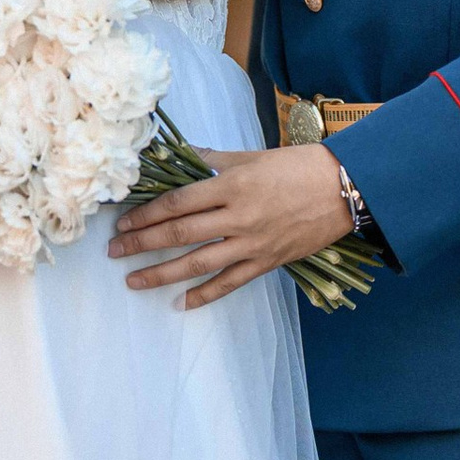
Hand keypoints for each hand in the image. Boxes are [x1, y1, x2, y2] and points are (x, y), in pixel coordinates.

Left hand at [108, 142, 353, 309]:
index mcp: (232, 185)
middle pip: (179, 233)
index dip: (146, 213)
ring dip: (161, 273)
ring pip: (198, 263)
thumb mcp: (252, 156)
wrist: (344, 189)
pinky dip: (204, 295)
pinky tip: (181, 303)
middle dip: (142, 243)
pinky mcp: (267, 262)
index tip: (123, 221)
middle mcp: (238, 216)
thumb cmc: (298, 166)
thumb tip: (182, 157)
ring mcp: (252, 243)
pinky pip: (229, 283)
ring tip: (134, 281)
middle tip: (114, 251)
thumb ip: (214, 161)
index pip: (177, 202)